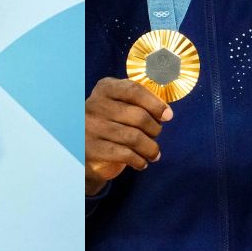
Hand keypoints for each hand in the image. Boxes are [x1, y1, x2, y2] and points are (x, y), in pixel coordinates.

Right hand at [85, 77, 170, 195]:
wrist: (83, 147)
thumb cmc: (111, 121)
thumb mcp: (120, 104)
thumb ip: (140, 102)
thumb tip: (165, 112)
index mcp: (105, 88)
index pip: (134, 90)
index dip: (155, 104)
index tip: (168, 115)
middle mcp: (95, 104)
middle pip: (138, 116)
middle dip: (155, 128)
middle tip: (156, 134)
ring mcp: (91, 127)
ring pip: (134, 138)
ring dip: (150, 148)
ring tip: (154, 153)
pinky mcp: (92, 149)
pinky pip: (125, 154)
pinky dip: (139, 160)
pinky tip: (142, 162)